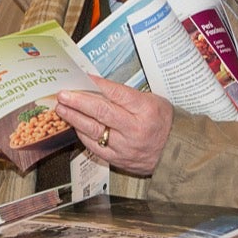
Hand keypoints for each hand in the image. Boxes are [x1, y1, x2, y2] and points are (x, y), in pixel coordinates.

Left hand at [55, 76, 173, 176]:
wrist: (175, 152)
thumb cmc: (163, 122)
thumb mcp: (153, 101)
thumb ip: (126, 96)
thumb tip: (98, 87)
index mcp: (146, 110)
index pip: (117, 93)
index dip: (97, 84)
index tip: (83, 77)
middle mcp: (135, 129)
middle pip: (101, 112)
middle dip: (78, 102)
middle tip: (63, 95)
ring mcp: (126, 146)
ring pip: (94, 130)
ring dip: (74, 118)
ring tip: (62, 108)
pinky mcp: (119, 159)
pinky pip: (95, 146)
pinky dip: (83, 135)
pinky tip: (75, 125)